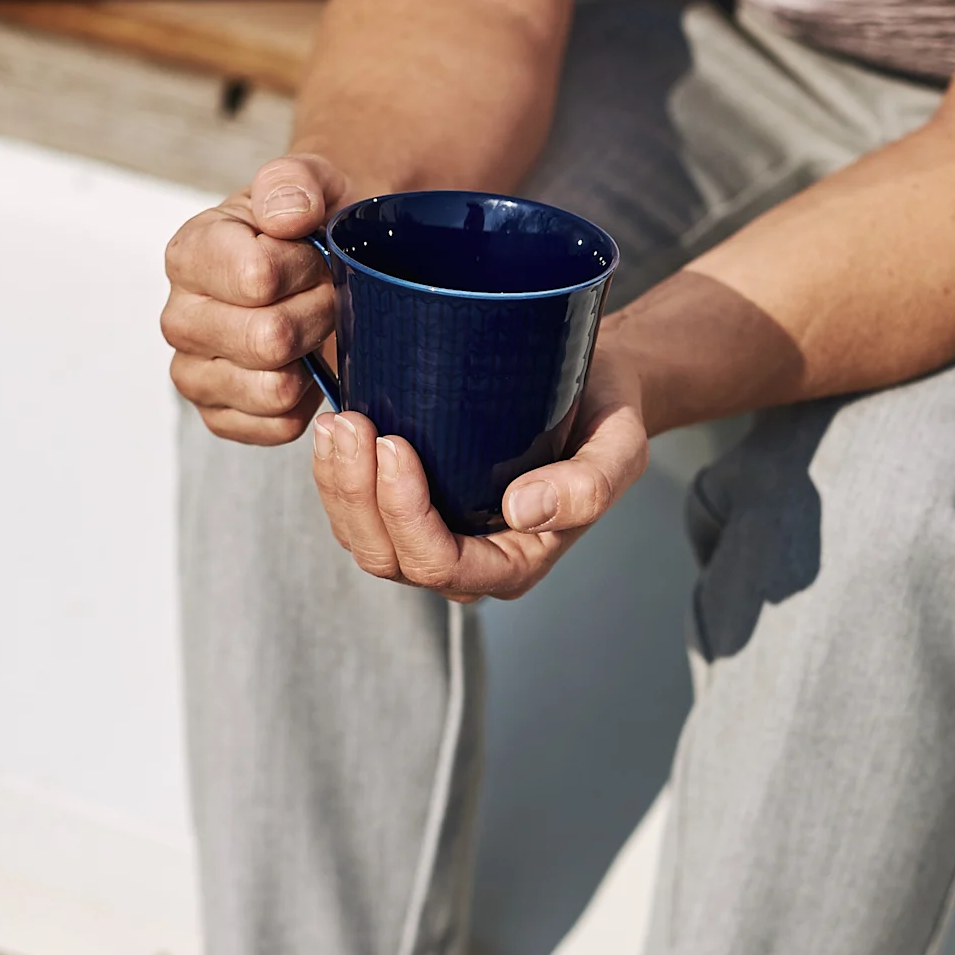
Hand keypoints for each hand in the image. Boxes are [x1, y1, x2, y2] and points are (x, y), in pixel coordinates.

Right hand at [161, 154, 349, 441]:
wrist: (324, 260)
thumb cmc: (310, 226)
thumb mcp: (311, 182)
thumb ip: (295, 182)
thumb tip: (286, 216)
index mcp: (189, 254)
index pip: (257, 278)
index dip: (305, 269)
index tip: (314, 254)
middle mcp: (180, 318)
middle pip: (268, 339)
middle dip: (316, 315)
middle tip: (325, 294)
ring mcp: (194, 373)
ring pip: (275, 389)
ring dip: (314, 359)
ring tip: (315, 328)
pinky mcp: (220, 416)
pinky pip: (279, 425)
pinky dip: (308, 401)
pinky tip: (305, 366)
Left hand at [312, 325, 649, 601]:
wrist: (593, 391)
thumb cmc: (604, 419)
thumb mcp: (620, 447)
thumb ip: (589, 487)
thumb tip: (522, 510)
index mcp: (511, 563)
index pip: (440, 563)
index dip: (406, 513)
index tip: (395, 443)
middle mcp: (464, 561)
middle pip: (387, 557)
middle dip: (357, 494)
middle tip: (352, 424)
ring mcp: (432, 536)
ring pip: (361, 538)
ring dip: (337, 484)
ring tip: (337, 422)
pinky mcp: (408, 506)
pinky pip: (355, 510)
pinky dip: (335, 474)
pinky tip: (335, 427)